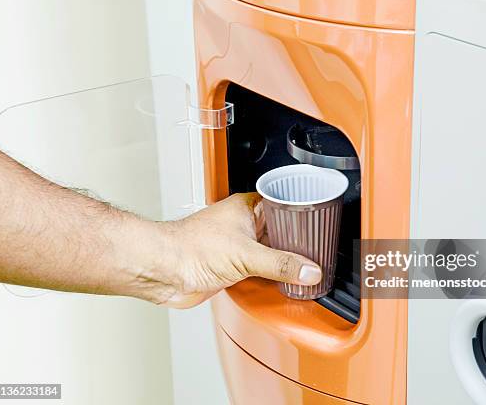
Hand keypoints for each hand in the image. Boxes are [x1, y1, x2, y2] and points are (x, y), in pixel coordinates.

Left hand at [151, 193, 321, 307]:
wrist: (164, 271)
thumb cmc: (190, 247)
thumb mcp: (246, 255)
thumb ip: (281, 264)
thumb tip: (309, 270)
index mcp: (247, 208)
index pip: (284, 204)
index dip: (303, 212)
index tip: (321, 223)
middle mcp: (243, 225)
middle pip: (280, 230)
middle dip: (297, 242)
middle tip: (319, 251)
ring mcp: (237, 246)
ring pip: (270, 251)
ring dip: (284, 261)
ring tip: (307, 267)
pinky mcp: (232, 267)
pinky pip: (260, 270)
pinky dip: (272, 277)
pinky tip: (284, 282)